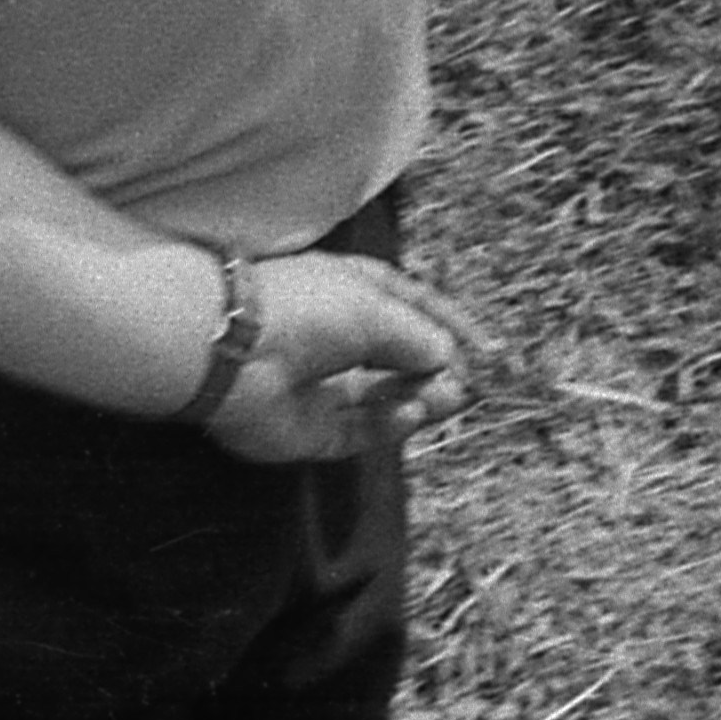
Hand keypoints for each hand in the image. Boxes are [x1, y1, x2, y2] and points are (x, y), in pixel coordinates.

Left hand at [202, 252, 495, 465]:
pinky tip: (412, 410)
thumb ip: (422, 336)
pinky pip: (363, 430)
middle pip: (399, 355)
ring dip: (423, 396)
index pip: (409, 303)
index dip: (449, 324)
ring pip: (386, 397)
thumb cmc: (304, 307)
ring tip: (449, 396)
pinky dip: (392, 422)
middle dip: (439, 367)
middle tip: (470, 381)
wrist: (232, 349)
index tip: (488, 349)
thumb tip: (450, 359)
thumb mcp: (378, 308)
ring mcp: (320, 384)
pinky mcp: (311, 429)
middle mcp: (333, 335)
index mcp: (344, 289)